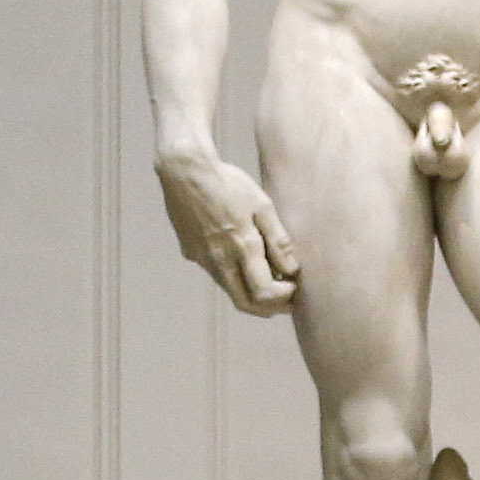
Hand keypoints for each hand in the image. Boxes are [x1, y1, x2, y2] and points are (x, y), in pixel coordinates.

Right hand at [158, 154, 297, 313]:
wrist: (184, 171)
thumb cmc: (228, 183)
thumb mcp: (261, 205)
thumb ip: (277, 240)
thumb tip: (292, 270)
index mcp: (241, 247)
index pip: (263, 293)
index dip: (282, 298)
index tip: (294, 287)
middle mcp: (219, 260)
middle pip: (244, 302)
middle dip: (268, 308)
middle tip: (286, 301)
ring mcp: (202, 259)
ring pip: (229, 288)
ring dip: (251, 293)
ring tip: (270, 280)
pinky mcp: (191, 252)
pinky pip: (216, 272)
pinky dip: (234, 276)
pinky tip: (242, 258)